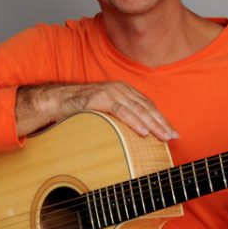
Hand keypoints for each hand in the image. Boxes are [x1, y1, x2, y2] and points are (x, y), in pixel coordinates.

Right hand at [16, 82, 177, 140]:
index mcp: (122, 92)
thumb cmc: (78, 111)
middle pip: (146, 107)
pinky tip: (144, 131)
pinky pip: (119, 110)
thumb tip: (135, 139)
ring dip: (152, 123)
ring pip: (136, 108)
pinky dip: (134, 120)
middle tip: (174, 137)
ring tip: (164, 136)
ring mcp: (108, 92)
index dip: (161, 119)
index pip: (147, 106)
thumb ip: (118, 121)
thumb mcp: (103, 115)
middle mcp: (118, 89)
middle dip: (162, 123)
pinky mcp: (97, 98)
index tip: (173, 134)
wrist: (53, 102)